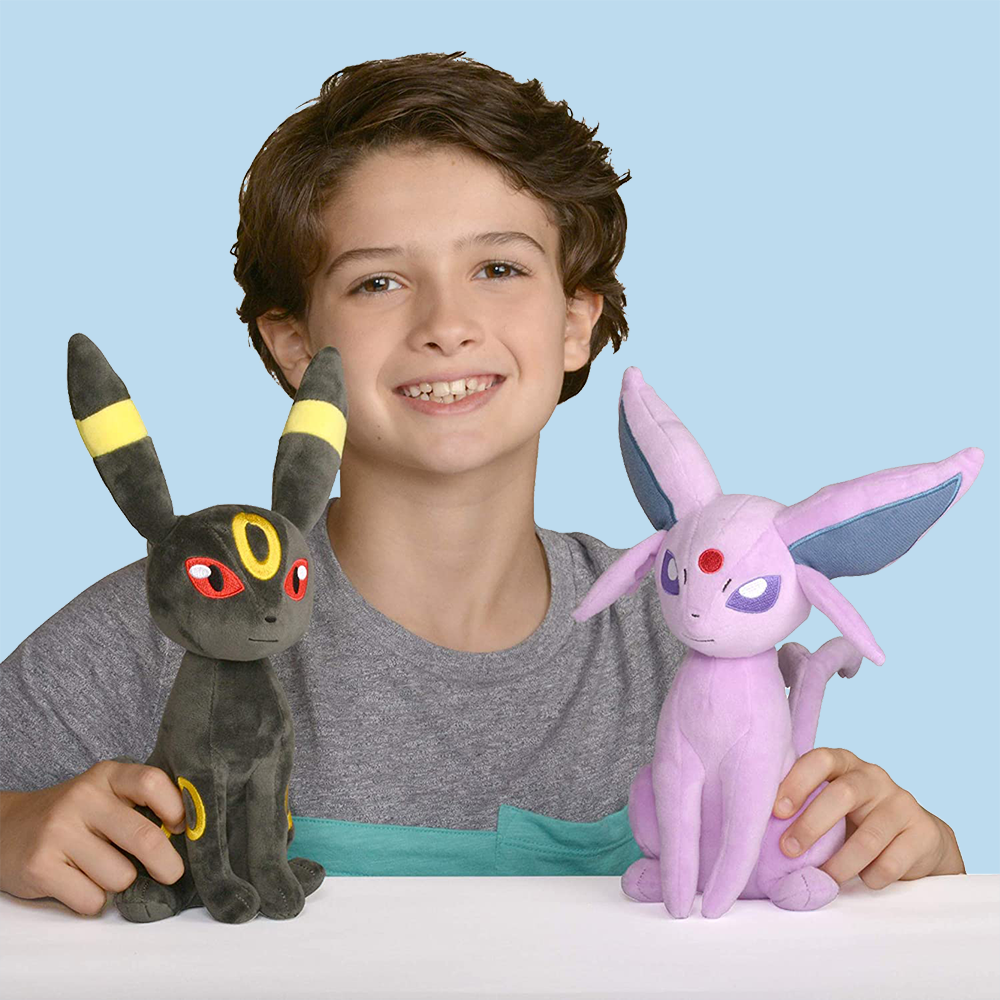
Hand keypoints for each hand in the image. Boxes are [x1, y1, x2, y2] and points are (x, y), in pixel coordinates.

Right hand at [0, 760, 185, 914]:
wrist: (7, 828)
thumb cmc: (75, 816)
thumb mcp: (106, 794)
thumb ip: (142, 805)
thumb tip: (191, 833)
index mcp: (107, 776)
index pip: (152, 783)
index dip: (177, 809)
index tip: (182, 828)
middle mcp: (83, 798)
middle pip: (144, 837)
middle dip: (167, 864)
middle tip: (171, 873)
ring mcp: (59, 831)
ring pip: (120, 876)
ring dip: (120, 884)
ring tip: (101, 870)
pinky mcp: (40, 866)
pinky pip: (91, 899)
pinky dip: (94, 901)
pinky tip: (80, 883)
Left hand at [772, 747, 964, 887]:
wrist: (916, 838)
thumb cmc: (855, 820)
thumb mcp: (831, 805)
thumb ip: (804, 807)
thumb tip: (757, 832)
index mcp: (844, 763)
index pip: (820, 760)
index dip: (796, 782)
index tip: (775, 811)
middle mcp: (873, 777)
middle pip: (842, 794)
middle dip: (811, 824)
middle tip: (789, 850)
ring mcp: (902, 802)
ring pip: (868, 836)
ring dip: (840, 863)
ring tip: (823, 878)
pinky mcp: (923, 832)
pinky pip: (892, 861)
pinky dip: (872, 877)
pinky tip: (865, 881)